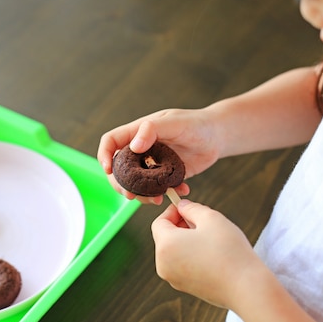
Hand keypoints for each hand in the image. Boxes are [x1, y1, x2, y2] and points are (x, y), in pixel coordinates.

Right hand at [97, 108, 220, 203]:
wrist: (218, 136)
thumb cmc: (197, 123)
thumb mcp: (174, 123)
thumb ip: (152, 130)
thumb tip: (133, 146)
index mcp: (138, 132)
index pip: (111, 141)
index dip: (104, 155)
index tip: (108, 170)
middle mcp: (142, 149)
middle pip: (119, 168)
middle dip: (121, 184)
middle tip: (131, 195)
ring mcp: (152, 164)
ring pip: (135, 183)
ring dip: (142, 194)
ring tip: (156, 199)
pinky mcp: (165, 176)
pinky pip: (156, 189)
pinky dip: (164, 194)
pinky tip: (178, 192)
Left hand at [151, 199, 261, 308]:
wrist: (246, 288)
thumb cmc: (229, 251)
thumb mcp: (211, 218)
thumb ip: (192, 208)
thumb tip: (182, 206)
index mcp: (165, 246)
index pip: (159, 223)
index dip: (172, 212)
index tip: (187, 208)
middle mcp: (163, 265)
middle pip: (165, 238)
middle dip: (180, 226)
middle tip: (201, 222)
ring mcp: (173, 279)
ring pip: (174, 252)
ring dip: (186, 241)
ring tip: (209, 238)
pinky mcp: (185, 288)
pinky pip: (182, 265)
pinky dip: (191, 256)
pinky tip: (211, 254)